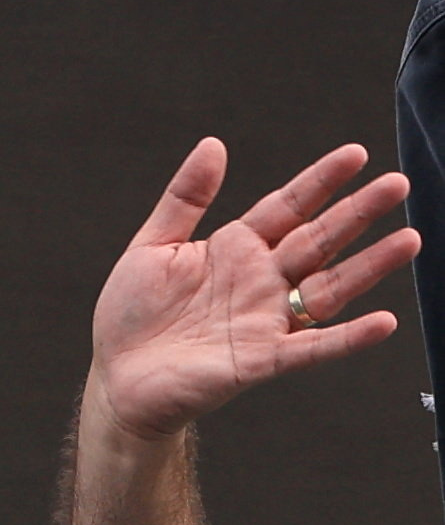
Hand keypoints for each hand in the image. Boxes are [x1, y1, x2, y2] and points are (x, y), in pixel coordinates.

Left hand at [89, 138, 418, 439]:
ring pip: (329, 288)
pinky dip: (347, 337)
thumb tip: (212, 145)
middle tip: (397, 184)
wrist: (116, 378)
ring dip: (369, 266)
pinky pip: (311, 348)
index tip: (355, 155)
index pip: (289, 207)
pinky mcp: (259, 360)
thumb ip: (184, 198)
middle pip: (319, 240)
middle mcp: (260, 281)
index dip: (320, 182)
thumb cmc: (132, 316)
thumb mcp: (151, 247)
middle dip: (358, 213)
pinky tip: (382, 322)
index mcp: (236, 249)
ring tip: (408, 240)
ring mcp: (265, 320)